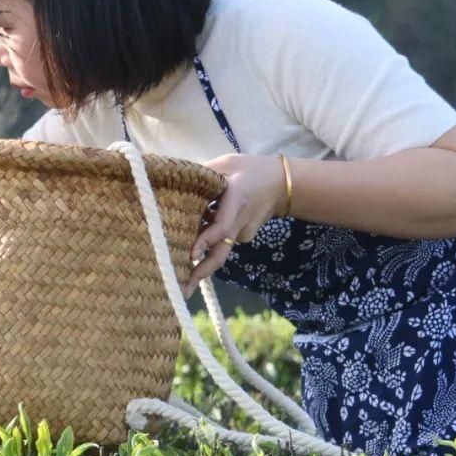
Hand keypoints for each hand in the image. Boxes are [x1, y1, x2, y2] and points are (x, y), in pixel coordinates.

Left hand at [184, 153, 287, 297]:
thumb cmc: (251, 170)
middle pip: (220, 254)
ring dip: (200, 262)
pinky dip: (208, 243)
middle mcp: (239, 223)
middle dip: (201, 273)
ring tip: (179, 277)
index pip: (221, 227)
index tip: (191, 255)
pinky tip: (191, 246)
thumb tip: (172, 176)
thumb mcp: (226, 164)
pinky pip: (222, 242)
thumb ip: (202, 171)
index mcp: (236, 201)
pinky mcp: (242, 237)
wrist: (283, 185)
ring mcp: (242, 234)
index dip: (205, 241)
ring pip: (218, 249)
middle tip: (183, 291)